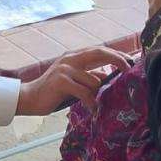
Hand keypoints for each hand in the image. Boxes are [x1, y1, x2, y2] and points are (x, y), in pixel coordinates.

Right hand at [16, 47, 133, 114]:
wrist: (29, 98)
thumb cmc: (53, 92)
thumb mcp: (74, 82)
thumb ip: (89, 77)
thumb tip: (108, 78)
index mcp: (74, 57)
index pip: (99, 50)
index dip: (116, 55)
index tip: (130, 62)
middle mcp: (70, 58)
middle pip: (100, 52)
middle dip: (117, 59)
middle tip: (129, 69)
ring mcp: (65, 68)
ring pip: (94, 80)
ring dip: (98, 95)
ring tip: (96, 105)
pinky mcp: (61, 81)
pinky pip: (85, 92)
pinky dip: (91, 103)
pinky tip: (92, 110)